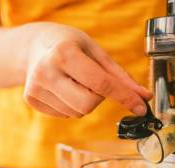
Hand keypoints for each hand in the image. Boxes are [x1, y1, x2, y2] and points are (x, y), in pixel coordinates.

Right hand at [23, 23, 151, 118]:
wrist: (34, 47)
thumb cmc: (69, 45)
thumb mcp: (96, 52)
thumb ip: (120, 77)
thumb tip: (143, 97)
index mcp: (64, 53)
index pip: (100, 84)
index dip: (124, 97)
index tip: (141, 108)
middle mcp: (46, 72)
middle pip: (87, 105)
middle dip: (98, 98)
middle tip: (91, 81)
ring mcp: (35, 88)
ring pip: (77, 113)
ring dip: (84, 102)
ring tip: (73, 82)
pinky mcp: (31, 100)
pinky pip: (64, 115)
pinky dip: (71, 105)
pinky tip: (63, 89)